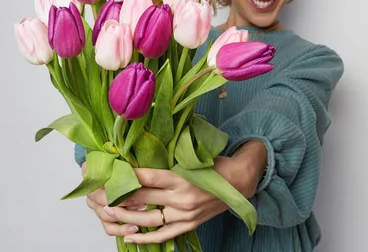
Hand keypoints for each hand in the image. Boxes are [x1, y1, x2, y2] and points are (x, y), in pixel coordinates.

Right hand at [82, 162, 143, 237]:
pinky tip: (134, 227)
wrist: (124, 171)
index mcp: (91, 172)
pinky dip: (121, 229)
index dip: (114, 182)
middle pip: (102, 198)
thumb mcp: (124, 159)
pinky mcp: (104, 217)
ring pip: (106, 214)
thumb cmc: (125, 164)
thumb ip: (124, 163)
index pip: (96, 177)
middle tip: (141, 197)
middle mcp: (91, 190)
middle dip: (123, 199)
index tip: (131, 181)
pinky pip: (109, 227)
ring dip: (125, 214)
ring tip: (142, 208)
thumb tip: (133, 168)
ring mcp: (96, 205)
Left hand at [103, 141, 267, 244]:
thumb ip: (167, 162)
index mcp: (180, 177)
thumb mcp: (190, 158)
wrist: (239, 181)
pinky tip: (128, 236)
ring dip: (125, 217)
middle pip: (141, 198)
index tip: (107, 174)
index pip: (145, 178)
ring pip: (147, 219)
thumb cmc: (215, 166)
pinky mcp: (189, 225)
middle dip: (118, 195)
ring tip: (108, 212)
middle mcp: (181, 197)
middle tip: (99, 193)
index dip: (124, 177)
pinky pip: (162, 235)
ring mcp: (184, 214)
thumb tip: (138, 161)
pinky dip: (144, 238)